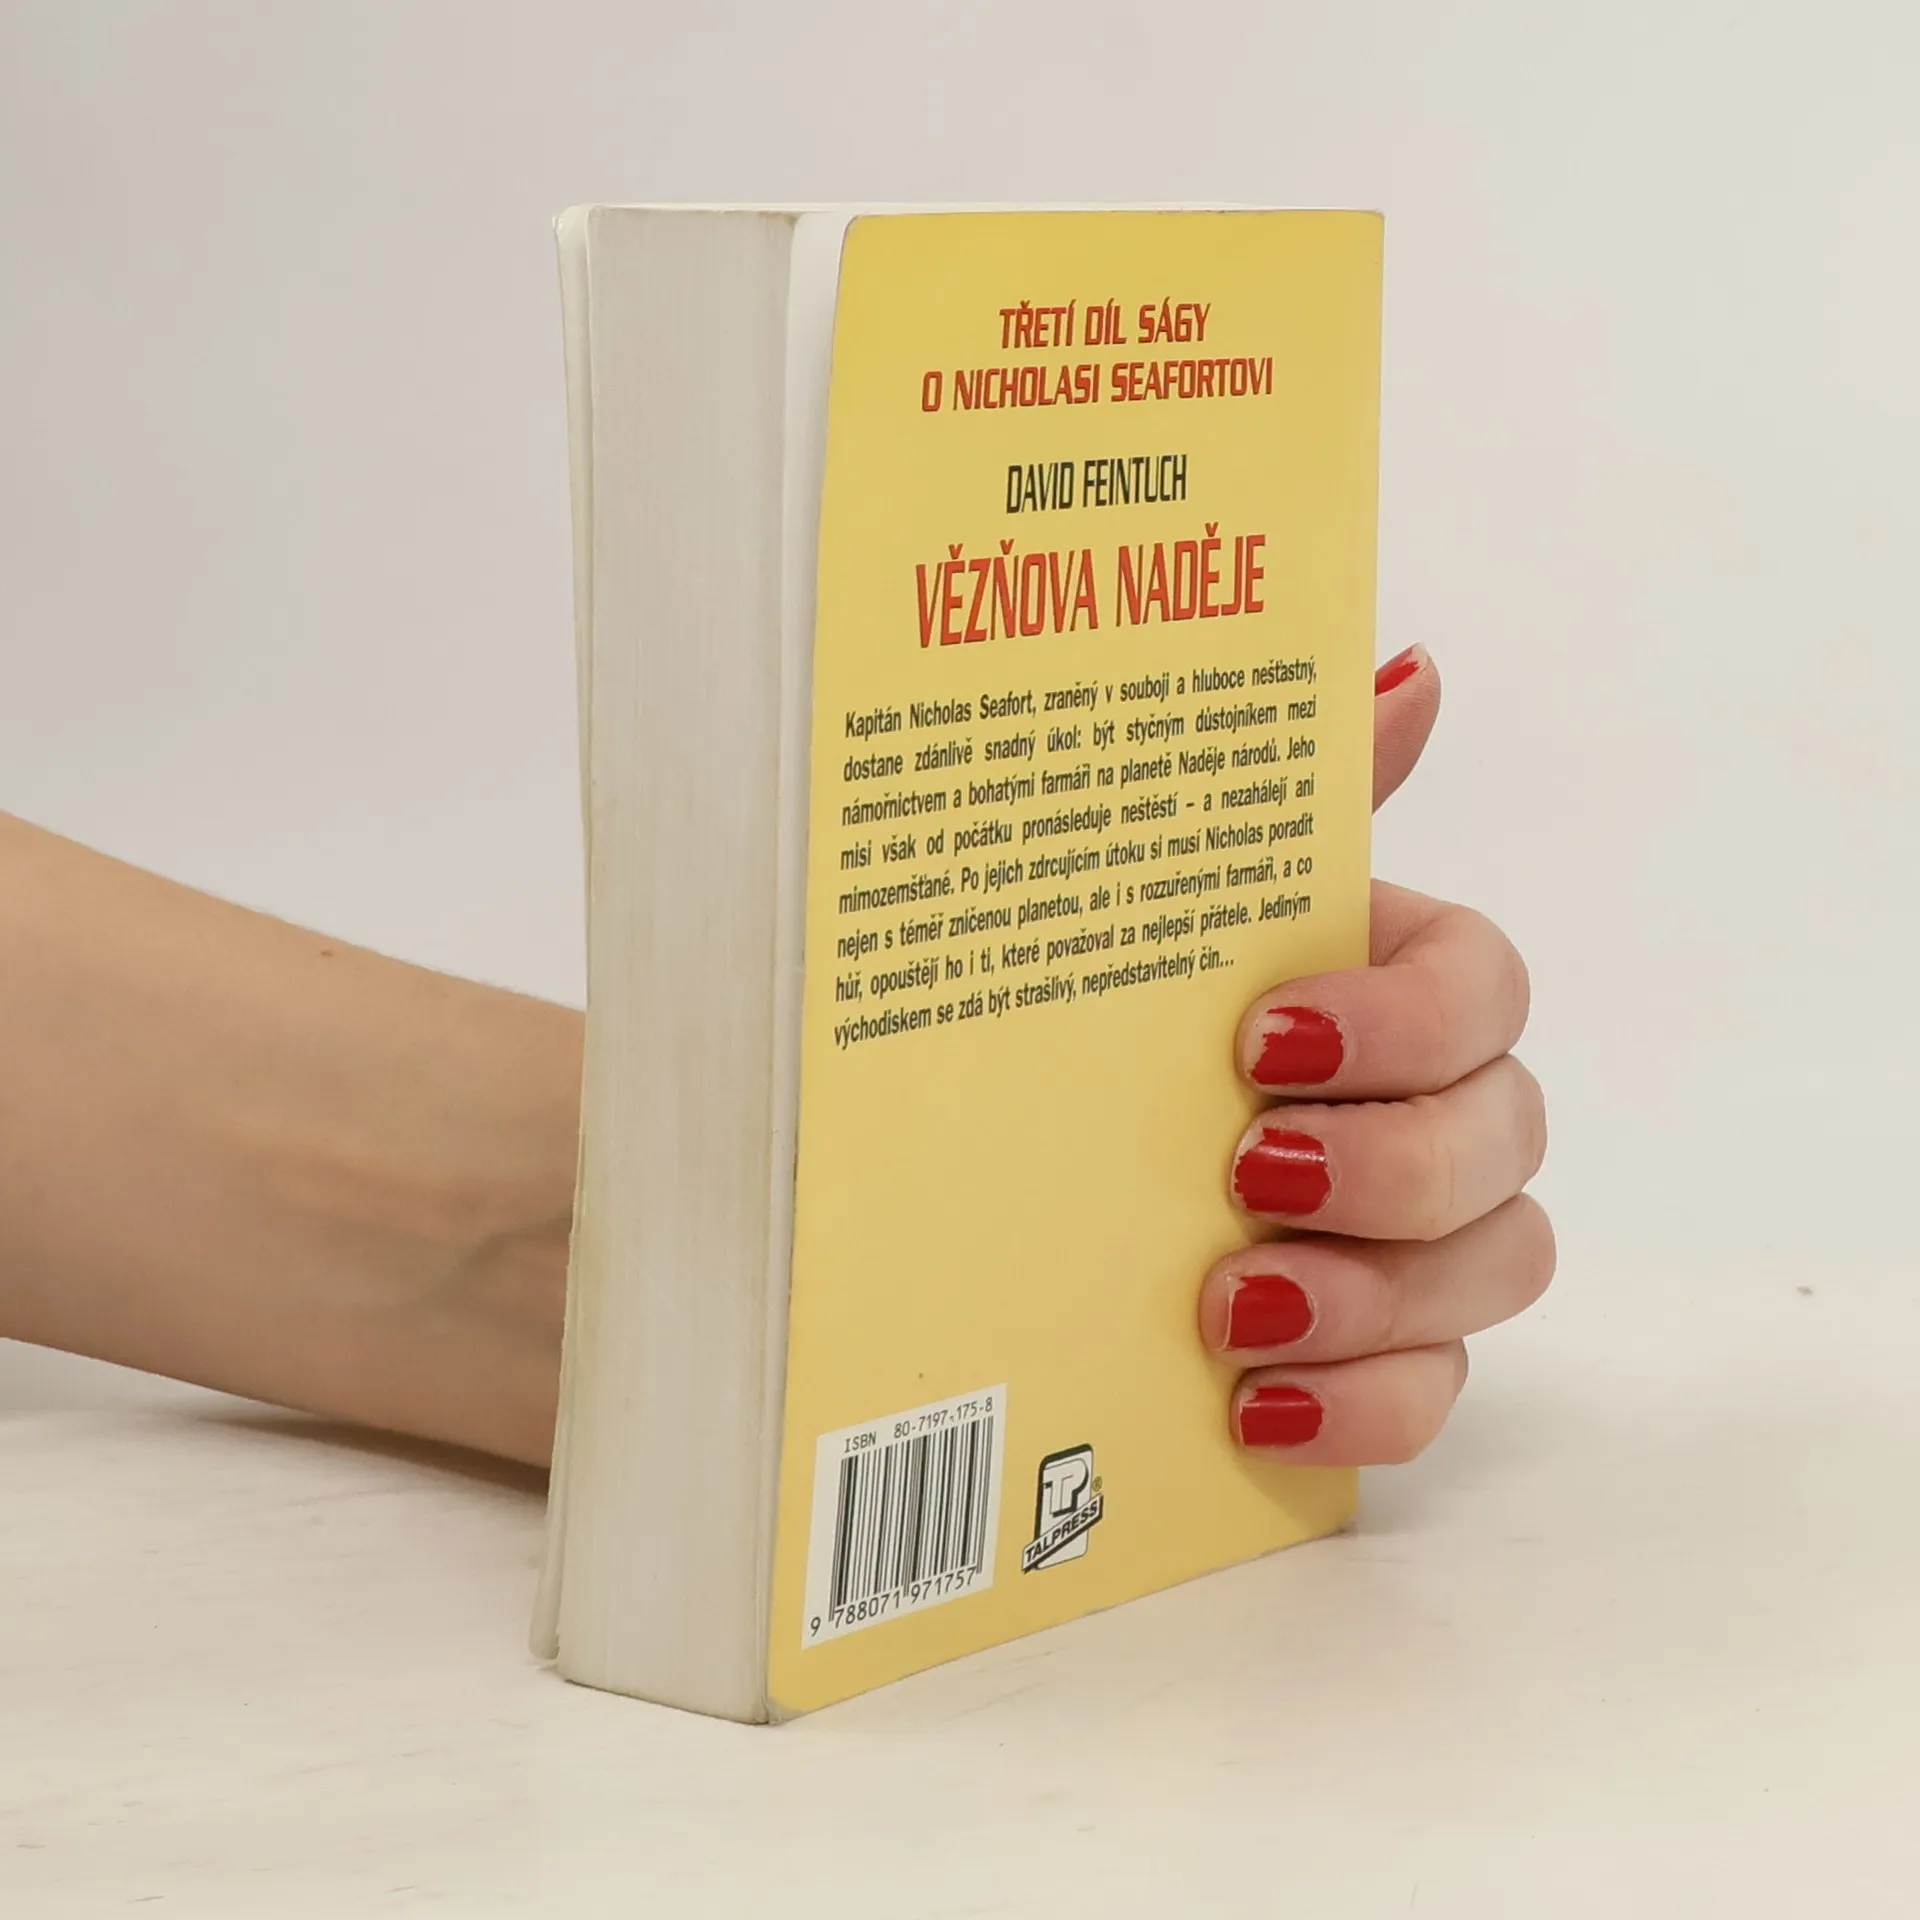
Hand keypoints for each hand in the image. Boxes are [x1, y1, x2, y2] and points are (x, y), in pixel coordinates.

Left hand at [1200, 647, 1553, 1461]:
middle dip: (1388, 1164)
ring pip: (1495, 1268)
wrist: (1036, 1138)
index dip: (1404, 1020)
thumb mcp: (1187, 888)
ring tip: (1233, 1304)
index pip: (1487, 989)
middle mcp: (1436, 1104)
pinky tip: (1255, 1403)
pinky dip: (1361, 1407)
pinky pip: (1432, 1394)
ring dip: (1373, 1294)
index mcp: (1395, 982)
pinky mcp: (1380, 1347)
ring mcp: (1420, 1236)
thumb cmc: (1139, 998)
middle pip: (1506, 1139)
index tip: (1265, 1037)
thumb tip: (1410, 666)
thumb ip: (1305, 783)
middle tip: (1248, 1171)